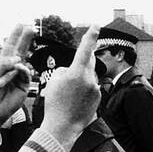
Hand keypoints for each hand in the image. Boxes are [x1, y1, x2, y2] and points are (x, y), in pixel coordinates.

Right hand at [39, 25, 100, 148]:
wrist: (62, 126)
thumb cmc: (54, 102)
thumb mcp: (54, 80)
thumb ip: (66, 70)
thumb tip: (74, 69)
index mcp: (77, 72)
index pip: (85, 48)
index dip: (91, 35)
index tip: (96, 25)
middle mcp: (89, 78)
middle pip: (89, 61)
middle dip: (83, 59)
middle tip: (73, 68)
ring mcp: (96, 88)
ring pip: (89, 76)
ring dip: (81, 79)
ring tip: (69, 94)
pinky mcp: (98, 97)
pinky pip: (91, 87)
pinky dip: (84, 90)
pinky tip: (75, 100)